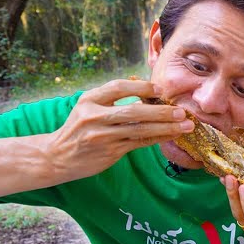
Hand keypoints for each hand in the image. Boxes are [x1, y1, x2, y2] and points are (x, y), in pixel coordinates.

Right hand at [45, 78, 191, 180]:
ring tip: (185, 126)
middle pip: (133, 111)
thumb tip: (144, 88)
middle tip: (181, 111)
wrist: (58, 156)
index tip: (160, 90)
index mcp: (89, 100)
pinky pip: (139, 143)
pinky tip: (171, 135)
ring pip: (140, 129)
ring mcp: (102, 135)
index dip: (141, 87)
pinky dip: (157, 138)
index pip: (118, 87)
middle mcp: (94, 116)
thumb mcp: (87, 107)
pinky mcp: (110, 151)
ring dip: (166, 127)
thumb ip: (110, 98)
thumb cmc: (79, 128)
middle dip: (161, 111)